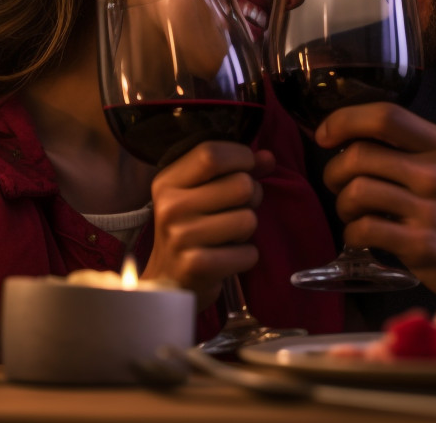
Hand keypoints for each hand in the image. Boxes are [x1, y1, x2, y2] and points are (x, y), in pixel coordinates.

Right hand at [141, 142, 273, 309]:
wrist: (170, 282)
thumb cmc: (192, 229)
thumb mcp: (204, 193)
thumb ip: (236, 170)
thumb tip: (268, 158)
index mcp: (168, 182)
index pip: (211, 154)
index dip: (241, 157)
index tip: (246, 168)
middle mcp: (170, 206)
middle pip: (241, 184)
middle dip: (252, 196)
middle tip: (237, 209)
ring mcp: (181, 237)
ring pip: (248, 219)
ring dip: (247, 230)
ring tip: (228, 236)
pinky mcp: (196, 266)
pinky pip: (248, 252)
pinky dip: (246, 256)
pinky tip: (226, 258)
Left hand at [315, 103, 435, 304]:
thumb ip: (425, 148)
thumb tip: (371, 137)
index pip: (385, 116)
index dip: (345, 120)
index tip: (327, 133)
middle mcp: (435, 174)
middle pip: (359, 155)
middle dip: (335, 170)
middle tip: (338, 183)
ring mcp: (428, 211)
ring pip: (356, 193)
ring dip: (342, 204)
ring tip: (351, 213)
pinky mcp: (421, 246)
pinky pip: (364, 231)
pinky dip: (352, 234)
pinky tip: (362, 237)